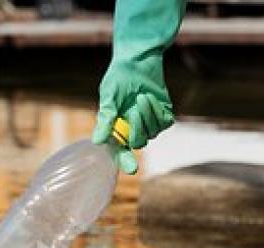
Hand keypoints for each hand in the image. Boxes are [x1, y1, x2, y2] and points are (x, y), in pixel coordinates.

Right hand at [91, 0, 186, 174]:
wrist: (137, 62)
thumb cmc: (118, 78)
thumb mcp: (109, 96)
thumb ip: (106, 118)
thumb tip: (98, 142)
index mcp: (118, 129)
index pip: (121, 151)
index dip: (125, 161)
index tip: (132, 169)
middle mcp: (134, 129)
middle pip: (139, 142)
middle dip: (137, 128)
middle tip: (134, 110)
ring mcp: (151, 124)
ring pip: (153, 131)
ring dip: (148, 114)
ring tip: (141, 96)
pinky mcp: (164, 116)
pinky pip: (164, 122)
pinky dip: (157, 110)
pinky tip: (150, 98)